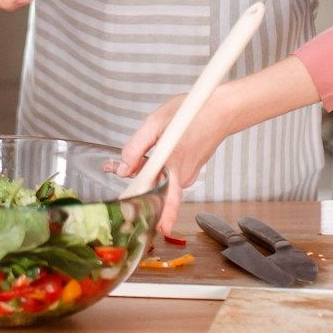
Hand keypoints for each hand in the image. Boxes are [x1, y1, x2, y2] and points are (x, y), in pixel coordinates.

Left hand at [118, 88, 235, 238]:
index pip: (162, 199)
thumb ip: (136, 148)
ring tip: (118, 162)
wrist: (222, 111)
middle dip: (132, 183)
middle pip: (153, 189)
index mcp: (175, 166)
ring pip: (159, 180)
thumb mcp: (156, 123)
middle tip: (109, 169)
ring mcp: (188, 176)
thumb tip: (122, 169)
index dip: (148, 209)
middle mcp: (183, 177)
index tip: (142, 221)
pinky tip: (145, 156)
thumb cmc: (193, 114)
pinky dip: (155, 168)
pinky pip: (167, 175)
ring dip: (143, 173)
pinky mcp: (189, 172)